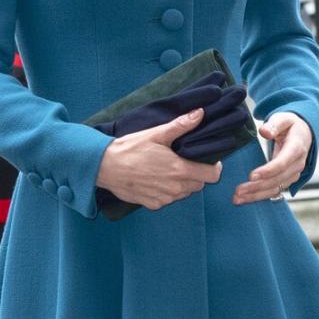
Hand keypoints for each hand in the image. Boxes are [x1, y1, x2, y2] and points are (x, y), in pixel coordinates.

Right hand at [95, 107, 222, 210]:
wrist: (105, 166)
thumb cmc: (130, 149)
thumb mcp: (156, 134)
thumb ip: (181, 126)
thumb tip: (200, 114)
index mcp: (180, 170)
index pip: (212, 176)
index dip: (213, 168)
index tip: (208, 161)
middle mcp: (175, 188)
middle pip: (199, 185)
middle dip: (196, 175)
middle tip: (183, 162)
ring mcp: (164, 198)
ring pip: (184, 193)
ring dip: (182, 184)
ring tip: (167, 170)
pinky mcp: (153, 204)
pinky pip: (168, 199)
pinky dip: (166, 192)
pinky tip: (155, 180)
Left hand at [233, 112, 313, 204]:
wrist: (303, 134)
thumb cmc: (291, 125)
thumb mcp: (284, 119)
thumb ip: (274, 124)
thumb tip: (264, 131)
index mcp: (297, 148)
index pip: (283, 163)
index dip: (268, 171)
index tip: (251, 175)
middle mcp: (297, 165)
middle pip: (277, 180)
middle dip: (257, 186)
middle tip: (238, 190)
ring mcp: (293, 174)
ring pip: (276, 189)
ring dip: (256, 195)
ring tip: (237, 198)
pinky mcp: (287, 180)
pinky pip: (274, 191)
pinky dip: (259, 196)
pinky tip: (244, 199)